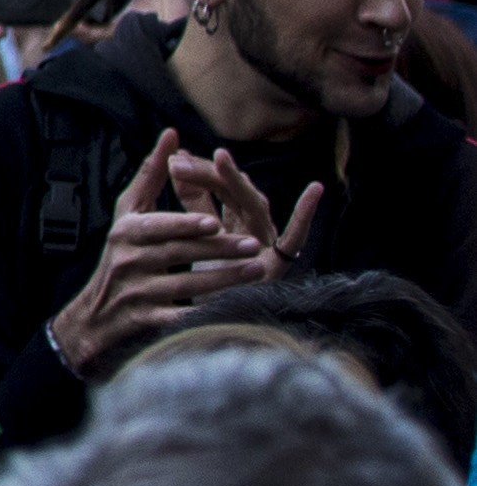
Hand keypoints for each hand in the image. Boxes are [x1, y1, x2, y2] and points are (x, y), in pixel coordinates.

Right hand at [48, 132, 263, 376]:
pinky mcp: (148, 321)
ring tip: (257, 270)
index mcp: (126, 232)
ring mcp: (138, 293)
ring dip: (223, 279)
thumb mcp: (128, 211)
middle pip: (177, 255)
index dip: (185, 225)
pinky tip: (233, 309)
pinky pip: (180, 318)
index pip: (158, 227)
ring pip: (184, 286)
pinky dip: (205, 315)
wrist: (97, 310)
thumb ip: (151, 174)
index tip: (214, 221)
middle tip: (252, 245)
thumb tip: (173, 135)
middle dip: (217, 250)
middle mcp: (128, 261)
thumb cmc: (122, 249)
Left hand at [164, 148, 322, 294]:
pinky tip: (314, 190)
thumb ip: (192, 203)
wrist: (210, 328)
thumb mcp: (194, 238)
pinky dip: (306, 214)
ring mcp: (266, 248)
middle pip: (232, 195)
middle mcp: (251, 232)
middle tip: (178, 161)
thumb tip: (172, 162)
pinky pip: (295, 238)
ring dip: (236, 182)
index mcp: (231, 226)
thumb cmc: (206, 282)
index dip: (197, 172)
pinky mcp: (278, 268)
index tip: (172, 157)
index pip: (215, 192)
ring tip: (220, 158)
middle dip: (207, 174)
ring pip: (255, 207)